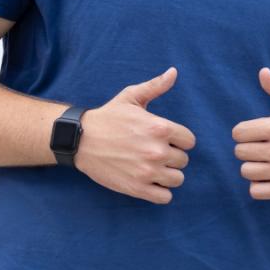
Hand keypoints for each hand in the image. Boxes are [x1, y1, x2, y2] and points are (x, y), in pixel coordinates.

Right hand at [76, 67, 195, 203]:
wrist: (80, 139)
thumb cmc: (108, 117)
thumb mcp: (132, 97)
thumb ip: (156, 86)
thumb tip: (174, 72)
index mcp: (160, 128)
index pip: (189, 141)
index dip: (179, 140)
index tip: (167, 139)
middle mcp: (157, 150)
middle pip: (183, 160)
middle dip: (172, 157)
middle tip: (155, 153)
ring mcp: (147, 171)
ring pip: (177, 179)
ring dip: (168, 175)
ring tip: (154, 168)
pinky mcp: (136, 188)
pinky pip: (164, 197)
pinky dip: (160, 192)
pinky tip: (151, 182)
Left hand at [232, 68, 269, 199]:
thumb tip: (262, 72)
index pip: (238, 133)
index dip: (245, 131)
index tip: (255, 132)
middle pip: (240, 152)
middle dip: (249, 148)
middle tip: (263, 146)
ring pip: (246, 171)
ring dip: (253, 166)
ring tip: (266, 161)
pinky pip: (256, 191)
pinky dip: (259, 185)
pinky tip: (269, 176)